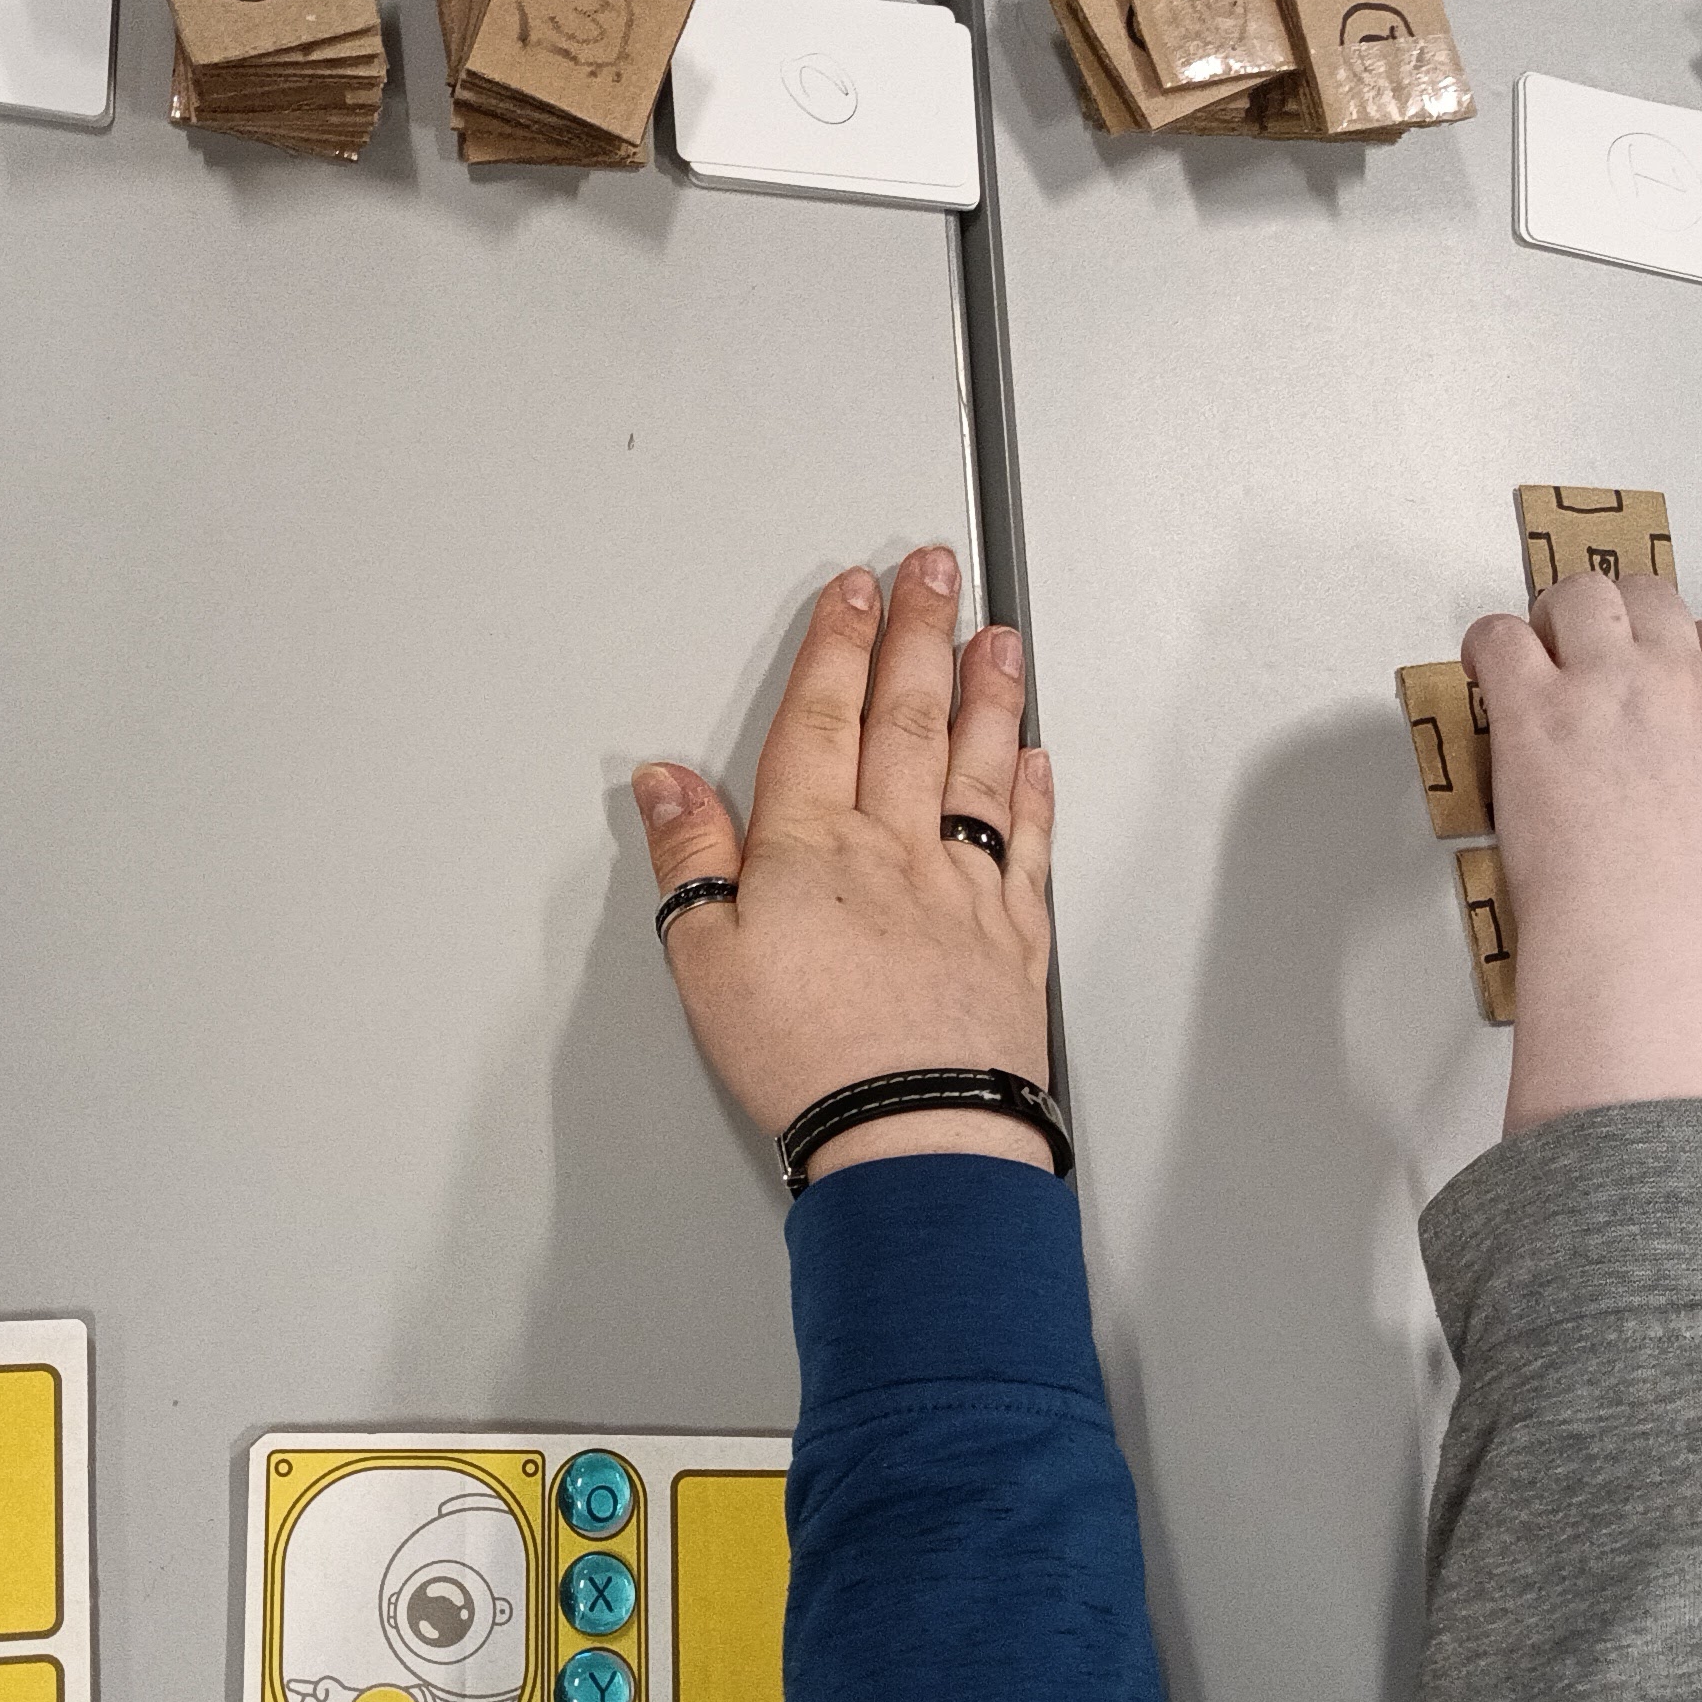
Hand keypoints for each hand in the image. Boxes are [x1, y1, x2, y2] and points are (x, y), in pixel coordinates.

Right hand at [636, 547, 1058, 1183]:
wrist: (913, 1132)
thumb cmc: (809, 1059)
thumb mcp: (704, 961)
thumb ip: (690, 860)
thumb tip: (668, 785)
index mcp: (812, 846)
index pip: (822, 718)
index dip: (837, 644)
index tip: (854, 591)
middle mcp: (895, 849)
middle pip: (908, 717)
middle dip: (920, 633)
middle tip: (935, 569)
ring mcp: (963, 887)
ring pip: (980, 764)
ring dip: (988, 691)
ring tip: (997, 637)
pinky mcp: (1013, 936)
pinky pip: (1027, 841)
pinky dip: (1032, 791)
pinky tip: (1034, 757)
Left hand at [1463, 569, 1701, 1134]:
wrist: (1649, 946)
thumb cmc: (1691, 918)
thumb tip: (1678, 786)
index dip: (1678, 647)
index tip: (1653, 665)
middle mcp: (1679, 682)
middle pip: (1649, 597)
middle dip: (1613, 617)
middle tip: (1580, 650)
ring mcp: (1607, 686)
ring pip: (1581, 594)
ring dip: (1553, 618)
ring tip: (1532, 653)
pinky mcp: (1535, 708)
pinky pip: (1500, 637)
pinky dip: (1488, 646)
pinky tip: (1484, 671)